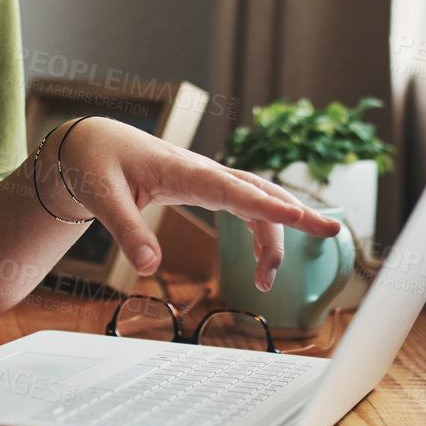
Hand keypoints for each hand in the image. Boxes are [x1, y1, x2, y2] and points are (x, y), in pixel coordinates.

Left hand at [44, 117, 342, 291]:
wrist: (93, 143)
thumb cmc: (97, 164)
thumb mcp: (103, 198)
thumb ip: (128, 231)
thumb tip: (150, 268)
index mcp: (183, 170)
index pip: (235, 189)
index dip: (269, 204)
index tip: (302, 217)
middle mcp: (203, 171)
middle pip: (259, 192)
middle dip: (296, 213)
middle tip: (332, 235)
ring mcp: (207, 178)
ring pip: (256, 200)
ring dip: (274, 234)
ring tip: (268, 281)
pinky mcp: (205, 187)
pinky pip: (245, 204)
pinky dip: (261, 229)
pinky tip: (262, 260)